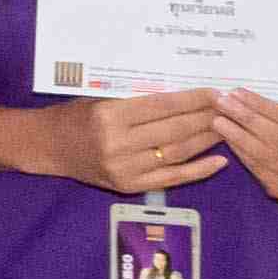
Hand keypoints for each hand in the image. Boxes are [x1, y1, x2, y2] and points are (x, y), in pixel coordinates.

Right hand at [39, 89, 230, 196]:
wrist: (47, 147)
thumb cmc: (74, 117)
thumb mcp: (101, 100)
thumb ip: (138, 103)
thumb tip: (185, 100)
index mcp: (109, 116)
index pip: (162, 106)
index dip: (193, 99)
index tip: (216, 93)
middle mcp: (118, 143)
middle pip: (175, 129)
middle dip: (207, 118)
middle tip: (230, 109)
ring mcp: (125, 168)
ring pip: (178, 152)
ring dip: (207, 140)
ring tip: (229, 129)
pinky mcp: (130, 186)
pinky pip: (172, 178)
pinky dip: (199, 170)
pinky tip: (220, 160)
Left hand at [211, 87, 277, 207]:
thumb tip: (242, 99)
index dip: (263, 105)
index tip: (238, 93)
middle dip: (248, 118)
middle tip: (224, 104)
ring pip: (269, 156)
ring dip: (240, 137)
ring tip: (220, 121)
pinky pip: (262, 172)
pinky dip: (243, 155)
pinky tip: (229, 141)